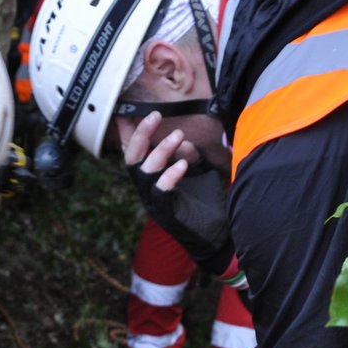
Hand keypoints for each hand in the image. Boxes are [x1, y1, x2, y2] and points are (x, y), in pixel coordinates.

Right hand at [121, 111, 235, 274]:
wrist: (218, 236)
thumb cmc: (205, 204)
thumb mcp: (200, 172)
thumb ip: (191, 155)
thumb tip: (184, 141)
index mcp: (151, 178)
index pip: (135, 152)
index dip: (129, 133)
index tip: (129, 111)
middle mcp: (148, 189)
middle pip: (132, 158)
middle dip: (141, 135)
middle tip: (155, 115)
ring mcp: (154, 202)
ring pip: (145, 172)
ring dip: (161, 151)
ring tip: (178, 136)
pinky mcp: (166, 214)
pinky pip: (161, 192)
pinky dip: (170, 176)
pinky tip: (183, 165)